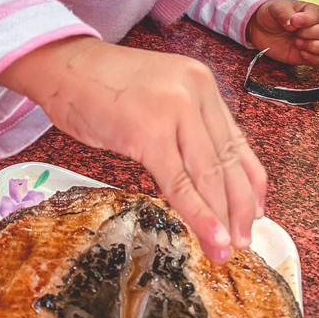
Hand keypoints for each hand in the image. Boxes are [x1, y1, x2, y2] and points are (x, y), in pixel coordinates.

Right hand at [0, 37, 266, 261]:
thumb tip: (204, 176)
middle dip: (238, 209)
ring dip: (221, 219)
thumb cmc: (101, 86)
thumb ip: (184, 126)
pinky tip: (210, 237)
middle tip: (244, 242)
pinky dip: (198, 214)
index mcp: (201, 84)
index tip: (256, 211)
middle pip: (227, 161)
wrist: (63, 67)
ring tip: (228, 250)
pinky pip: (179, 183)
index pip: (236, 141)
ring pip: (208, 175)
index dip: (250, 182)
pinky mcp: (149, 133)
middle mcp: (196, 93)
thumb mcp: (158, 96)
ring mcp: (174, 111)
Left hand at [246, 0, 318, 65]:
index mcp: (311, 12)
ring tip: (298, 43)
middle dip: (310, 34)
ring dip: (315, 47)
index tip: (293, 21)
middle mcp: (316, 27)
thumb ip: (284, 13)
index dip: (307, 20)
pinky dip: (313, 58)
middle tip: (294, 33)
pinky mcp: (307, 56)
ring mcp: (313, 42)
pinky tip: (300, 53)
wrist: (259, 28)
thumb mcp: (275, 8)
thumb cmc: (271, 14)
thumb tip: (292, 23)